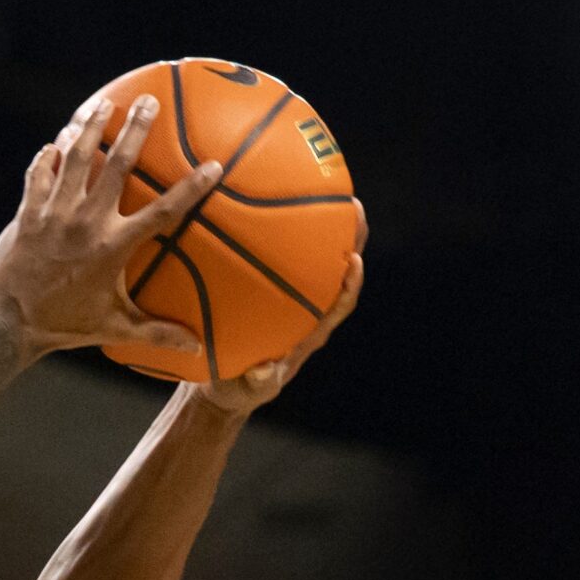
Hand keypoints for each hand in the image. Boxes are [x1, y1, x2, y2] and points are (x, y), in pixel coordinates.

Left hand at [0, 94, 217, 358]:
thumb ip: (155, 332)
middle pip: (117, 165)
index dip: (190, 188)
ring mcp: (55, 214)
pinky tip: (54, 142)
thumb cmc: (64, 326)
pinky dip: (46, 157)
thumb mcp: (114, 329)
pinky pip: (39, 175)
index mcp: (113, 247)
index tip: (214, 166)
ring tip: (101, 105)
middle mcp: (86, 222)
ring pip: (74, 159)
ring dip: (88, 128)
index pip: (163, 212)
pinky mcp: (28, 213)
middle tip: (147, 100)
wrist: (7, 323)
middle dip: (133, 130)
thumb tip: (194, 348)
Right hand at [193, 202, 367, 413]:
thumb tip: (264, 370)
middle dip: (350, 238)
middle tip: (352, 204)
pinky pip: (283, 258)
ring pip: (316, 258)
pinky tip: (270, 206)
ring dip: (324, 226)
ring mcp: (293, 300)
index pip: (339, 304)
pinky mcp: (273, 292)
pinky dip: (286, 234)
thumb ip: (257, 381)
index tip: (354, 261)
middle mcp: (309, 312)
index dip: (350, 284)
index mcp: (310, 333)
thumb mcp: (246, 389)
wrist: (225, 384)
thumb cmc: (238, 386)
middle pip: (339, 270)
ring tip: (325, 189)